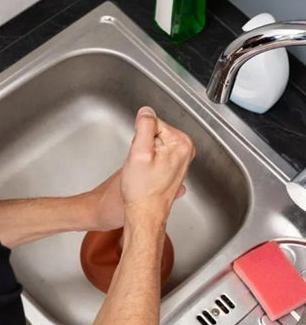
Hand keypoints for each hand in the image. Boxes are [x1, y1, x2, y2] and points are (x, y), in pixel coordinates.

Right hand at [120, 106, 194, 228]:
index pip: (153, 124)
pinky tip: (146, 176)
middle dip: (143, 146)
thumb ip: (144, 127)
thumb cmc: (142, 190)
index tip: (140, 154)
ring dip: (144, 155)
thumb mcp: (138, 152)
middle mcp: (186, 151)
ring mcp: (181, 160)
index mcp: (182, 144)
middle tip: (141, 163)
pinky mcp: (173, 168)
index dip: (141, 137)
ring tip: (143, 170)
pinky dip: (147, 162)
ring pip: (154, 145)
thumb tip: (146, 111)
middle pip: (155, 133)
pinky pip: (155, 155)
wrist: (144, 214)